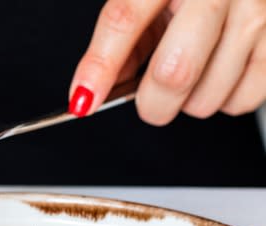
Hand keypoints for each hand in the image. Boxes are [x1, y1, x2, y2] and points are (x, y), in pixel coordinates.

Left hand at [69, 0, 265, 124]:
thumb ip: (127, 34)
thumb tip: (98, 84)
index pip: (125, 19)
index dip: (99, 65)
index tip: (82, 98)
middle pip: (174, 73)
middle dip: (150, 103)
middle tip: (147, 100)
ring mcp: (256, 17)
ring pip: (205, 98)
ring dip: (186, 102)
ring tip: (193, 70)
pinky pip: (240, 101)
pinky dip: (221, 99)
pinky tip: (219, 72)